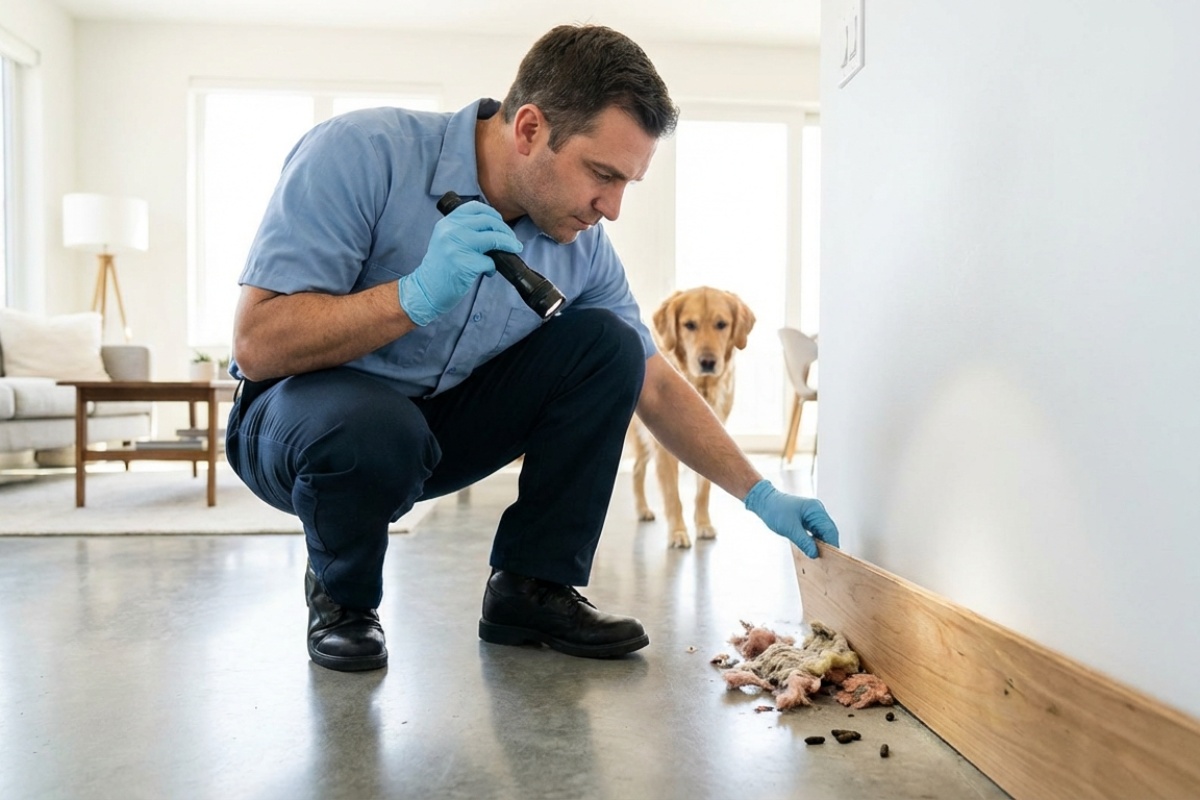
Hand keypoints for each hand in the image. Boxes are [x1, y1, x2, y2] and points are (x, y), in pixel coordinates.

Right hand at [398, 201, 521, 325]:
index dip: (493, 214)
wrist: (426, 290)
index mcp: (447, 223)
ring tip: (513, 250)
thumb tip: (494, 227)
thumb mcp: (446, 240)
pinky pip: (490, 262)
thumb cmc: (440, 268)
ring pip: (494, 238)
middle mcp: (451, 231)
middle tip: (513, 240)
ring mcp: (458, 247)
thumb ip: (463, 230)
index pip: (475, 207)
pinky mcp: (465, 264)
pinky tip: (488, 272)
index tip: (500, 223)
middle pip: (489, 222)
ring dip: (508, 244)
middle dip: (506, 231)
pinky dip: (493, 267)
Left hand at [744, 479, 839, 558]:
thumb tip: (815, 554)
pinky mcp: (807, 521)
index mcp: (815, 509)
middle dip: (827, 545)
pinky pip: (815, 533)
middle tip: (826, 561)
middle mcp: (817, 511)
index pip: (829, 529)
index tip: (832, 558)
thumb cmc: (775, 510)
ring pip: (822, 533)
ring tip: (818, 557)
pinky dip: (814, 542)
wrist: (764, 502)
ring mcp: (813, 516)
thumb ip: (804, 542)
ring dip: (821, 545)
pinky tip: (811, 550)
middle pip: (828, 532)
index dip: (832, 544)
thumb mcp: (789, 528)